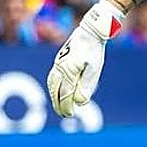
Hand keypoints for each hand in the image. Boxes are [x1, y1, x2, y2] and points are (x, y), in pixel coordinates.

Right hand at [46, 0, 123, 116]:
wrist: (90, 31)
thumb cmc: (94, 50)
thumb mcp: (94, 69)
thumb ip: (86, 85)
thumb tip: (80, 102)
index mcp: (69, 71)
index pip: (65, 94)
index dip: (67, 106)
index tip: (70, 115)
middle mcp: (60, 68)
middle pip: (56, 90)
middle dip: (59, 104)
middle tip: (64, 114)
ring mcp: (58, 63)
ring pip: (52, 83)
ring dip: (54, 96)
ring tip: (58, 105)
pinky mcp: (59, 59)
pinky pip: (52, 76)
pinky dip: (52, 85)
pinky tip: (56, 90)